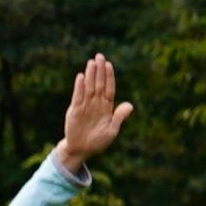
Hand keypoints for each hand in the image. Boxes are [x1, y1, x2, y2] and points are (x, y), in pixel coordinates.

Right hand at [52, 51, 133, 171]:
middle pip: (98, 84)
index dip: (109, 77)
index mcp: (106, 107)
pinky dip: (79, 87)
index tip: (109, 65)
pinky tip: (80, 77)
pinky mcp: (75, 110)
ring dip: (90, 75)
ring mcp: (85, 106)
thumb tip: (130, 105)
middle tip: (99, 56)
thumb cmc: (98, 141)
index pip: (108, 88)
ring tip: (91, 63)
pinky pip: (78, 97)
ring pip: (88, 87)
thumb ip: (119, 117)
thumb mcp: (111, 131)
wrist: (81, 150)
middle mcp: (96, 104)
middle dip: (99, 71)